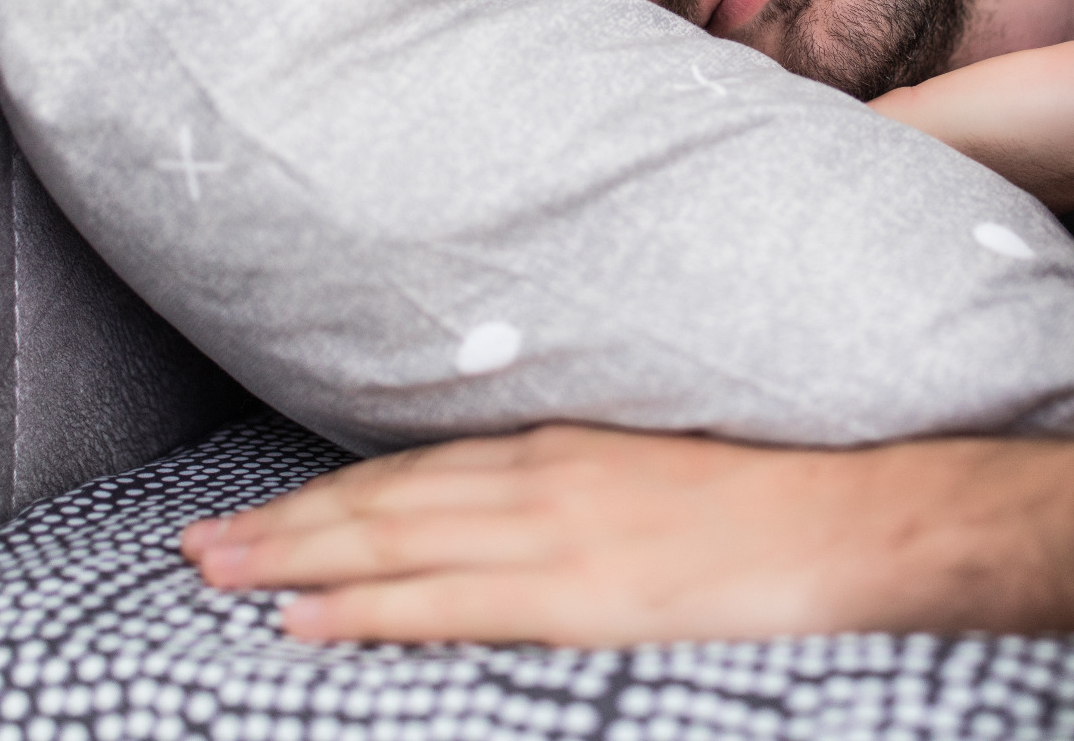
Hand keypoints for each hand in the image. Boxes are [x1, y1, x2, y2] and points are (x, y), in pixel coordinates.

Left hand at [182, 423, 1073, 644]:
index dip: (338, 493)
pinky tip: (305, 624)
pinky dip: (367, 611)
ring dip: (299, 559)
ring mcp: (562, 537)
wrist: (877, 519)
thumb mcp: (677, 477)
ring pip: (398, 543)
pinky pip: (451, 607)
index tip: (267, 512)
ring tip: (217, 574)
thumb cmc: (793, 500)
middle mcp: (550, 480)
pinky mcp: (585, 598)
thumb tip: (552, 524)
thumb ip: (604, 494)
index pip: (426, 471)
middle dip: (289, 524)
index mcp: (573, 450)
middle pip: (389, 500)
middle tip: (196, 545)